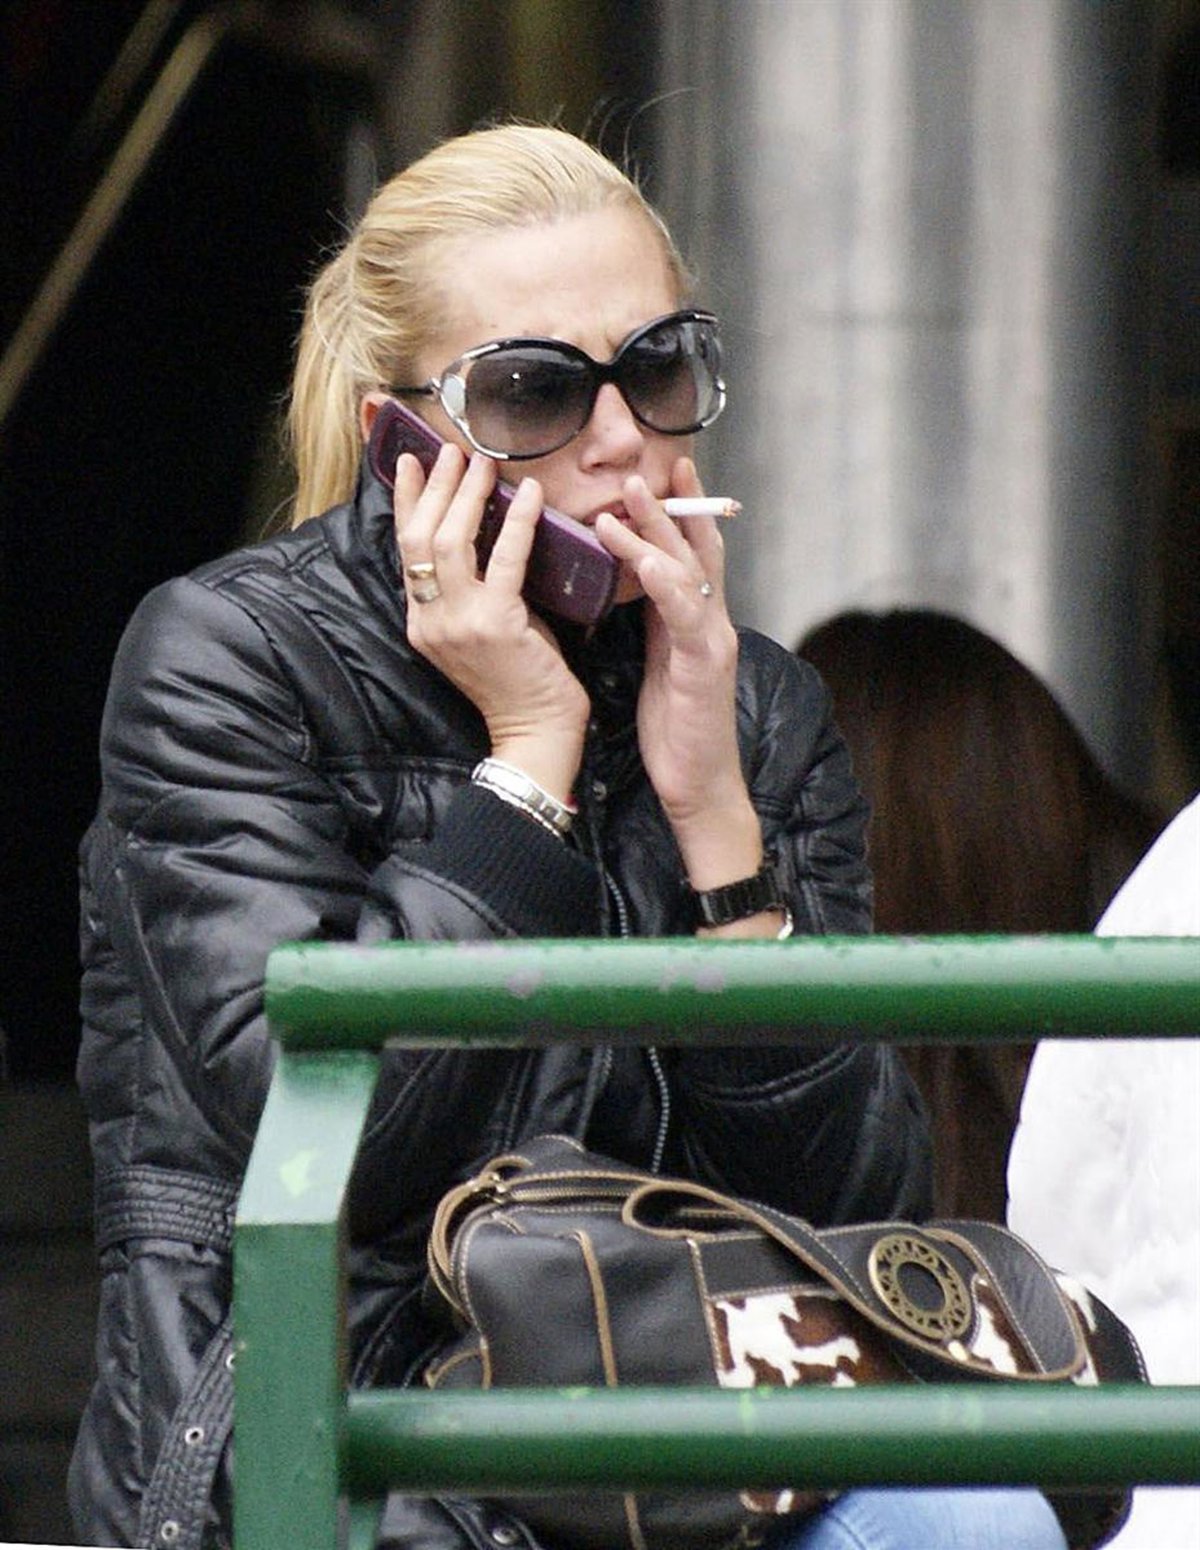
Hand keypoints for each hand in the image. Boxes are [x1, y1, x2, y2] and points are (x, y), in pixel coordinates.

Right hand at [393, 445, 588, 800]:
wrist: (535, 733)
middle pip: (421, 537)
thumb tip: (484, 534)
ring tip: (483, 463)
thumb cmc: (517, 683)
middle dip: (435, 487)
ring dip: (468, 495)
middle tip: (452, 452)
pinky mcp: (496, 624)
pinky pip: (506, 559)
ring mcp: (459, 623)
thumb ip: (470, 593)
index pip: (405, 549)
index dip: (406, 501)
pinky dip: (518, 521)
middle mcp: (430, 620)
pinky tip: (530, 493)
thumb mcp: (478, 633)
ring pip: (452, 542)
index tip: (410, 462)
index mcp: (421, 622)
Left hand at [594, 457, 764, 889]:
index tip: (657, 471)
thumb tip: (628, 585)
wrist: (700, 785)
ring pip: (689, 569)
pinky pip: (684, 612)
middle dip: (675, 502)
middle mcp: (711, 621)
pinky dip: (666, 581)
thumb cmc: (675, 729)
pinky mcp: (704, 664)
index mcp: (694, 621)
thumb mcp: (659, 664)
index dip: (676, 512)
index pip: (688, 553)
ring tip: (631, 492)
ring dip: (661, 527)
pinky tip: (645, 558)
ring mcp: (712, 639)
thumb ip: (652, 623)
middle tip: (649, 461)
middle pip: (696, 547)